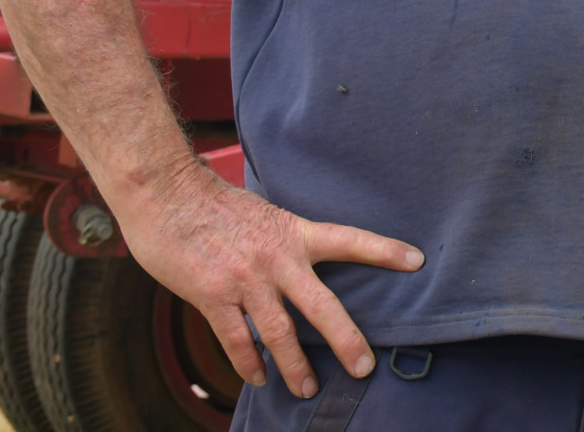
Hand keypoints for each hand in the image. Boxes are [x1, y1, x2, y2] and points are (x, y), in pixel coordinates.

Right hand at [116, 159, 424, 398]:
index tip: (417, 261)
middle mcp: (277, 259)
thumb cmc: (214, 202)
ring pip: (279, 333)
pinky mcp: (212, 296)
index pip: (350, 239)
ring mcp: (245, 281)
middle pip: (321, 306)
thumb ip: (283, 239)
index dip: (384, 251)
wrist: (167, 196)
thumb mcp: (264, 212)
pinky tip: (258, 377)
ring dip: (294, 367)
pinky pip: (237, 339)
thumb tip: (298, 261)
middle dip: (346, 340)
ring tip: (307, 388)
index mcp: (294, 233)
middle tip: (364, 367)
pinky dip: (248, 362)